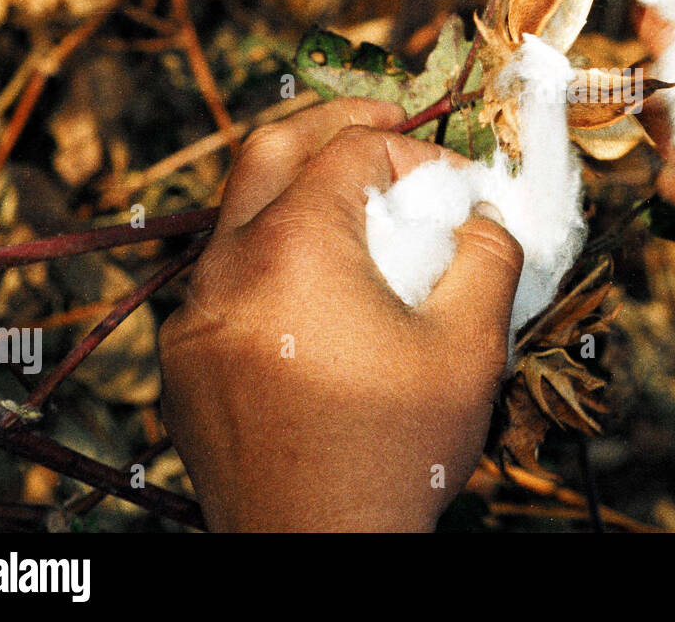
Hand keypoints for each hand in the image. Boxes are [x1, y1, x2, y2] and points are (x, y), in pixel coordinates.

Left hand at [158, 99, 523, 530]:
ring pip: (238, 214)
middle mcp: (227, 270)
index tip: (454, 183)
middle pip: (269, 149)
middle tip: (384, 121)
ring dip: (297, 190)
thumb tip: (487, 215)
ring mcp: (194, 318)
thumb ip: (489, 255)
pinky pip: (224, 278)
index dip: (413, 148)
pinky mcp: (185, 362)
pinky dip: (271, 255)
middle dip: (332, 122)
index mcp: (293, 250)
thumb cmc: (394, 453)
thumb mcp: (471, 348)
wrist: (316, 553)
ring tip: (356, 208)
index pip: (351, 148)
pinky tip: (320, 291)